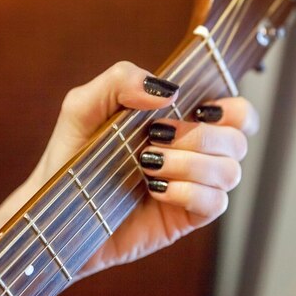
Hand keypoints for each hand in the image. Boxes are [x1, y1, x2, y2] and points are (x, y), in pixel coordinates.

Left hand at [0, 61, 257, 277]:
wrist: (56, 212)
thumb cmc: (71, 155)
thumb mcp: (84, 106)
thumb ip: (121, 79)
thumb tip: (167, 91)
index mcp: (181, 120)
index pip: (236, 110)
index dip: (231, 108)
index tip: (198, 108)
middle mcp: (194, 152)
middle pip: (239, 138)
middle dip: (203, 135)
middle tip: (157, 137)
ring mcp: (193, 185)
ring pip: (230, 170)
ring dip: (189, 163)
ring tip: (148, 165)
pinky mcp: (187, 216)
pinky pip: (215, 202)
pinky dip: (187, 191)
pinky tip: (155, 190)